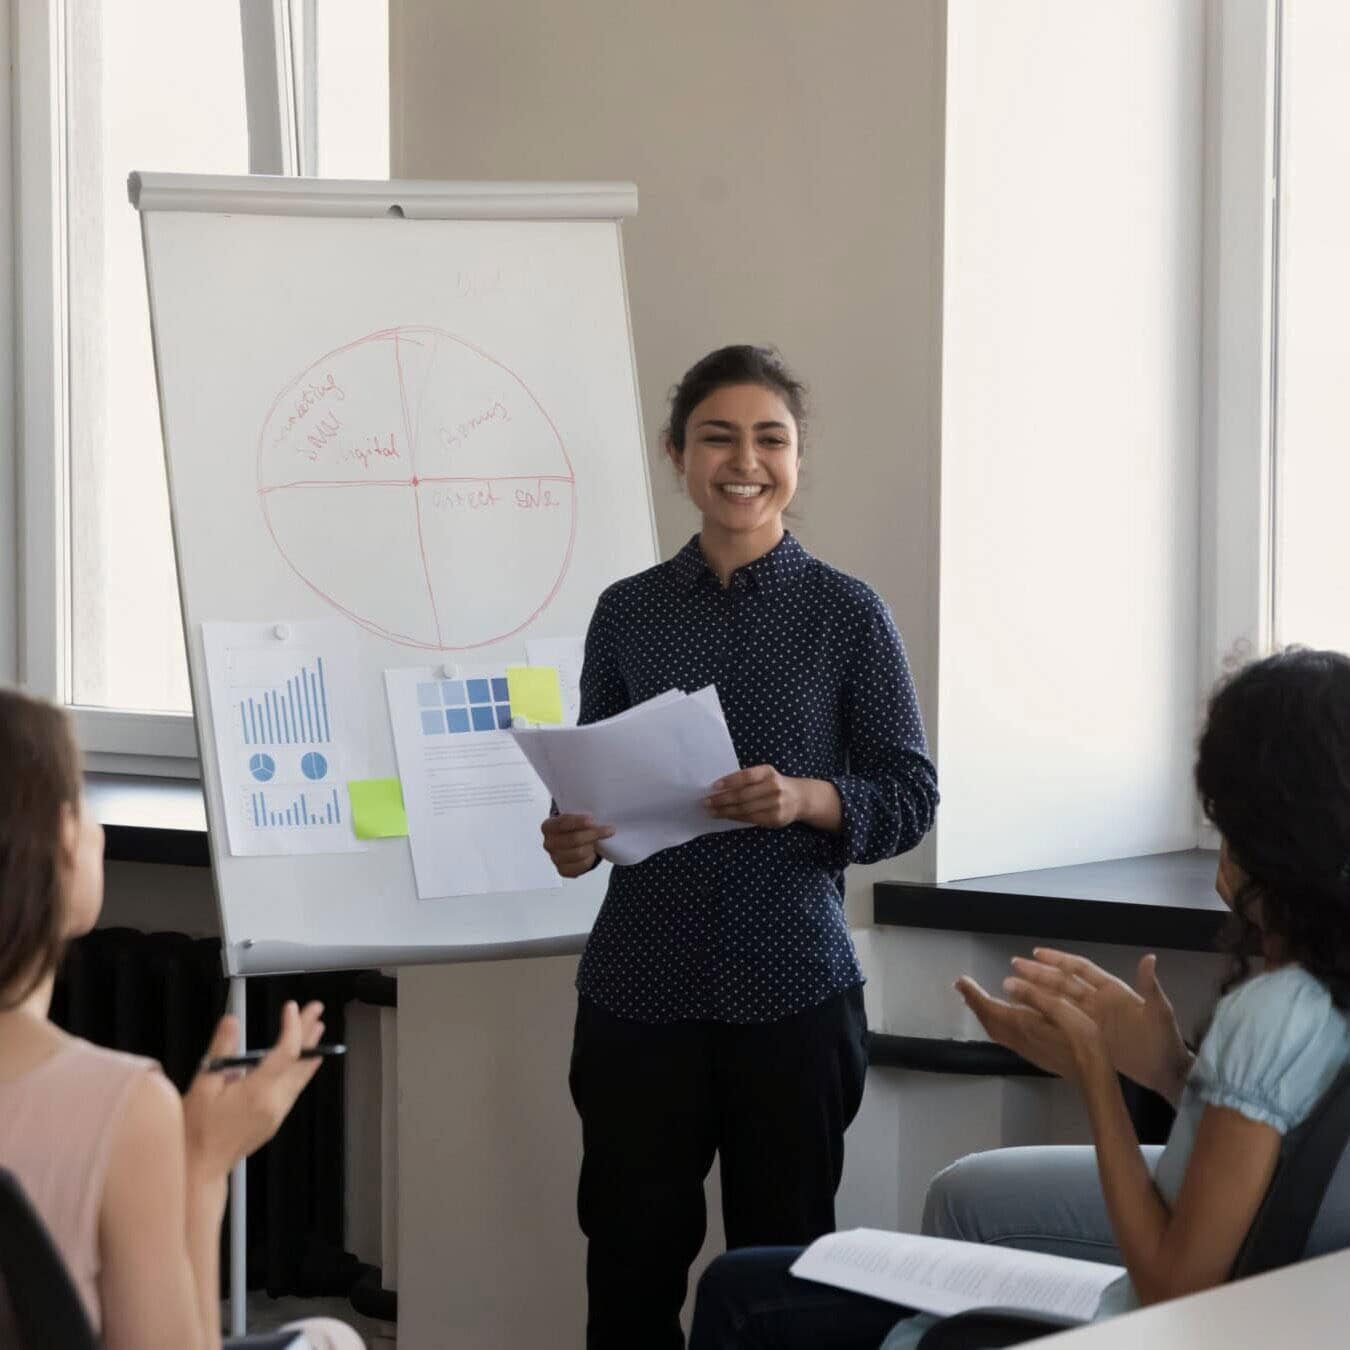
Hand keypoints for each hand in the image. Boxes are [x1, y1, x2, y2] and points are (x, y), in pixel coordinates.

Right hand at [182, 1001, 324, 1181]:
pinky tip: (300, 1062)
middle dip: (309, 1032)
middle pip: (300, 1062)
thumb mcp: (202, 1086)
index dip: (292, 1026)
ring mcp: (276, 1113)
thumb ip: (220, 1052)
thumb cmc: (196, 1132)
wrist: (199, 1169)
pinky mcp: (273, 1121)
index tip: (290, 1008)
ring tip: (316, 1030)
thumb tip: (231, 1021)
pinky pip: (293, 1089)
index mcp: (258, 1092)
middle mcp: (274, 1103)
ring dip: (308, 1051)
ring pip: (300, 1077)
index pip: (286, 1051)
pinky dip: (300, 1070)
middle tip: (316, 1010)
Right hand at [541, 813, 613, 876]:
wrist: (572, 842)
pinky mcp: (563, 870)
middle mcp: (548, 843)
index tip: (593, 819)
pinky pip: (582, 865)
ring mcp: (554, 858)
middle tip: (609, 830)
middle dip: (593, 834)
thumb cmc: (575, 827)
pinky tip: (592, 852)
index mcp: (548, 826)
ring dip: (592, 846)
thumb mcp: (575, 816)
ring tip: (596, 842)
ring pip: (579, 853)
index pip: (562, 823)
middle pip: (574, 839)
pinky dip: (590, 859)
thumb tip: (600, 816)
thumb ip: (582, 815)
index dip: (579, 822)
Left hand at [705, 766, 805, 827]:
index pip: (746, 776)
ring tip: (711, 811)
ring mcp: (776, 804)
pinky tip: (725, 815)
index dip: (729, 781)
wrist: (799, 798)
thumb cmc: (774, 784)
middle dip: (722, 799)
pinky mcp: (775, 818)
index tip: (713, 786)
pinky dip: (735, 817)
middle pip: (743, 795)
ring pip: (745, 809)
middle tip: (705, 802)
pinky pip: (751, 818)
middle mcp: (774, 787)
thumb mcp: (764, 775)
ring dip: (725, 811)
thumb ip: (747, 779)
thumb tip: (719, 787)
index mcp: (768, 772)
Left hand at [955, 975, 1110, 1084]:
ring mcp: (1024, 1049)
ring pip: (994, 1030)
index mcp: (1023, 1024)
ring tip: (975, 1001)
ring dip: (982, 1014)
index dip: (973, 994)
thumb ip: (1034, 996)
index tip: (961, 981)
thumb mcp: (1062, 1009)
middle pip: (987, 1020)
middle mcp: (1018, 1038)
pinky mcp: (1032, 1055)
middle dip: (974, 1002)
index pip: (989, 1007)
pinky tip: (999, 1020)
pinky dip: (993, 1023)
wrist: (1093, 1074)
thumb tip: (1006, 984)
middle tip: (962, 987)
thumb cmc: (1082, 1039)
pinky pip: (1003, 1036)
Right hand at [1008, 949, 1192, 1102]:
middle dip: (1039, 973)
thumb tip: (1149, 958)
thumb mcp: (1161, 1013)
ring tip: (1012, 987)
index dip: (1059, 959)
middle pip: (1063, 982)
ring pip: (1059, 1001)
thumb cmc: (1165, 1040)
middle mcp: (1098, 1001)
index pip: (1081, 969)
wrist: (1168, 1072)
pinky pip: (1063, 1023)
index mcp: (1113, 991)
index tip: (1036, 952)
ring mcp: (1092, 1019)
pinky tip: (1029, 1015)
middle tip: (1014, 966)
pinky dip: (1046, 1017)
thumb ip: (1150, 987)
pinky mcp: (1090, 1037)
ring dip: (1037, 993)